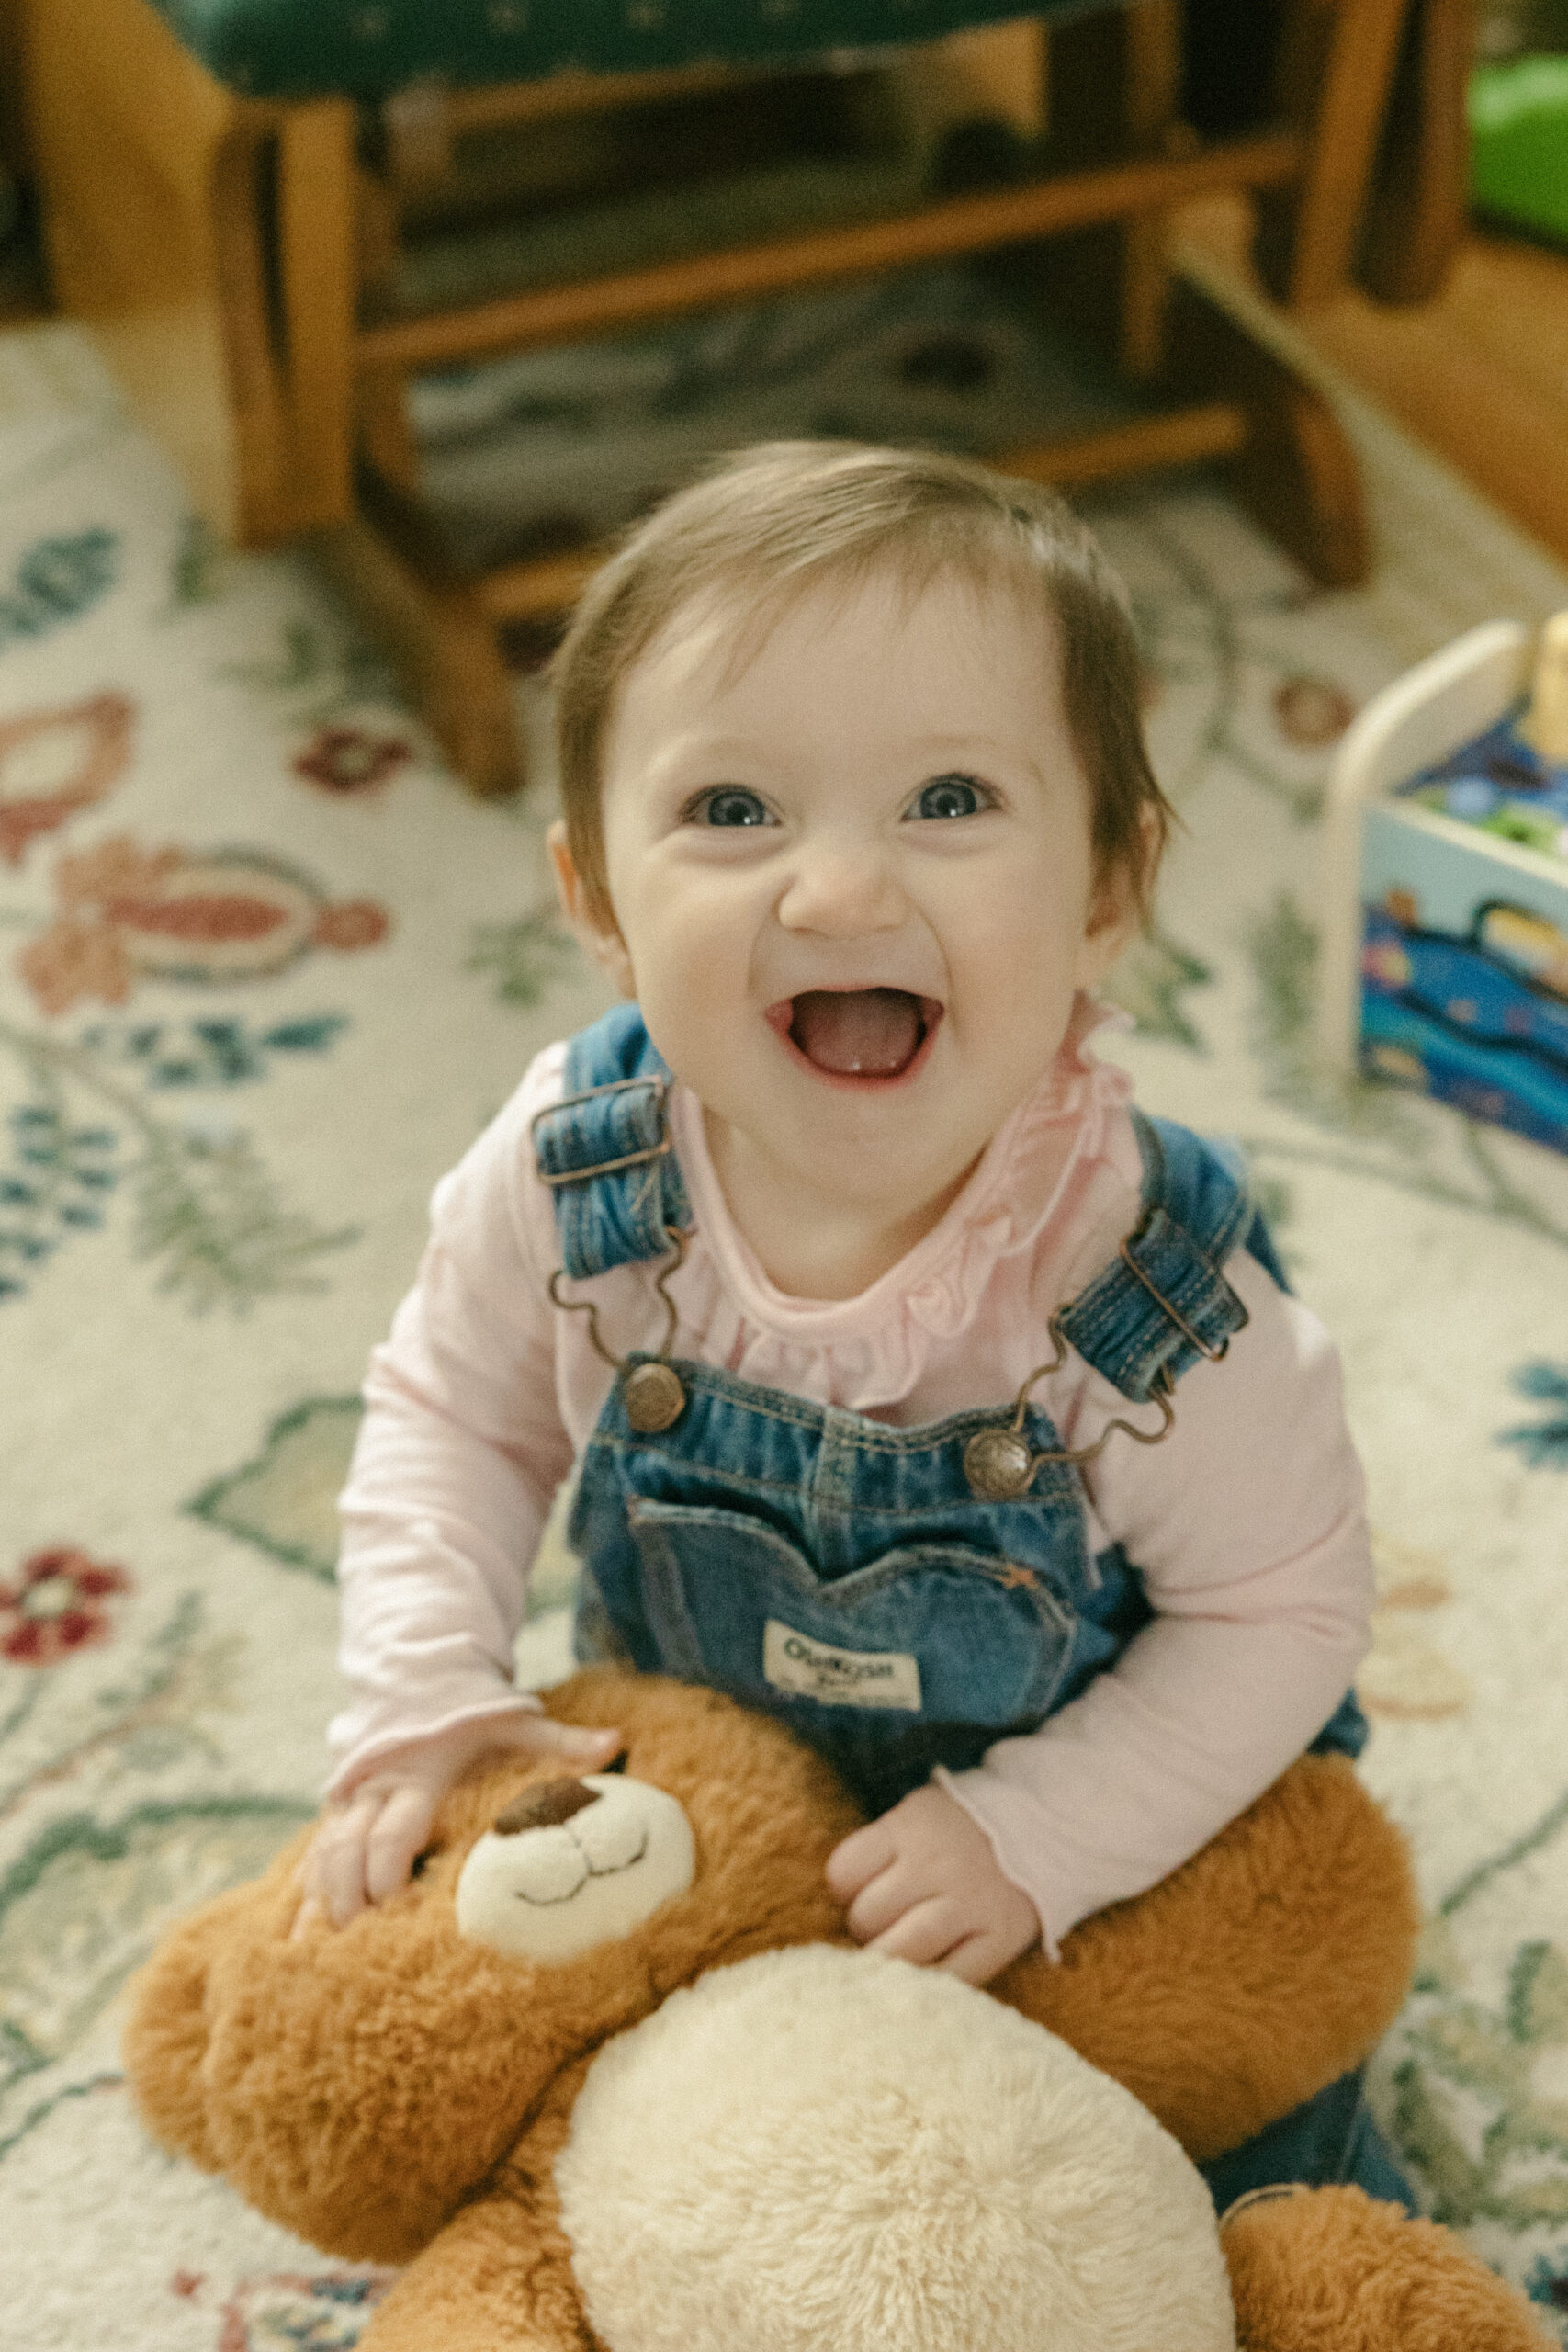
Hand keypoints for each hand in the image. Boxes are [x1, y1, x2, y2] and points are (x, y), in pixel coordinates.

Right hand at [291, 1710, 622, 1934]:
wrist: (423, 1681)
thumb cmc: (478, 1715)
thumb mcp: (519, 1724)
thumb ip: (564, 1743)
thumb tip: (617, 1744)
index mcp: (419, 1778)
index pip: (393, 1831)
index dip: (387, 1870)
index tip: (391, 1910)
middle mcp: (375, 1793)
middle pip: (345, 1852)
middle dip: (343, 1900)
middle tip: (346, 1950)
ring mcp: (350, 1805)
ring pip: (321, 1856)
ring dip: (316, 1904)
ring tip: (313, 1960)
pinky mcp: (337, 1816)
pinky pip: (310, 1857)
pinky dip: (302, 1896)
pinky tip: (292, 1942)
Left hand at [825, 1783, 1039, 1985]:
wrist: (1041, 1828)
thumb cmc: (956, 1831)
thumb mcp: (915, 1817)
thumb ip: (878, 1852)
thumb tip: (835, 1905)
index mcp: (909, 1829)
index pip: (844, 1872)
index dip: (844, 1891)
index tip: (857, 1893)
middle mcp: (937, 1864)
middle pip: (868, 1916)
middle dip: (865, 1930)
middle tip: (881, 1929)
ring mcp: (970, 1903)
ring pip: (905, 1951)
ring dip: (889, 1963)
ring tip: (896, 1958)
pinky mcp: (999, 1938)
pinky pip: (953, 1978)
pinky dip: (932, 1985)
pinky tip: (928, 1977)